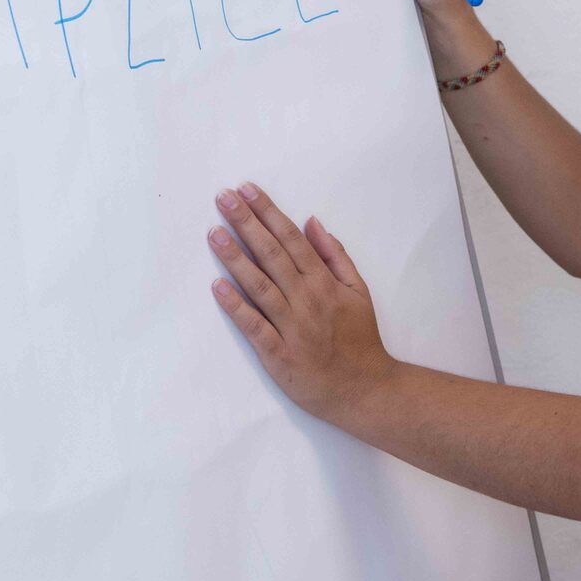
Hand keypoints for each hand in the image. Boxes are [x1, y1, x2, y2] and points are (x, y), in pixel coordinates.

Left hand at [207, 181, 396, 424]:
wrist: (366, 390)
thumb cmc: (360, 338)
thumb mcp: (359, 290)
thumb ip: (335, 255)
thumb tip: (312, 222)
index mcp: (324, 281)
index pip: (291, 238)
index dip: (267, 212)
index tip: (247, 190)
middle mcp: (306, 298)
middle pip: (271, 253)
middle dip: (246, 222)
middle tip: (222, 198)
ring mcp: (291, 326)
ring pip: (258, 284)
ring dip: (234, 257)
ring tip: (214, 232)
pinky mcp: (278, 353)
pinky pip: (253, 326)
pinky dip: (235, 306)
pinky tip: (216, 286)